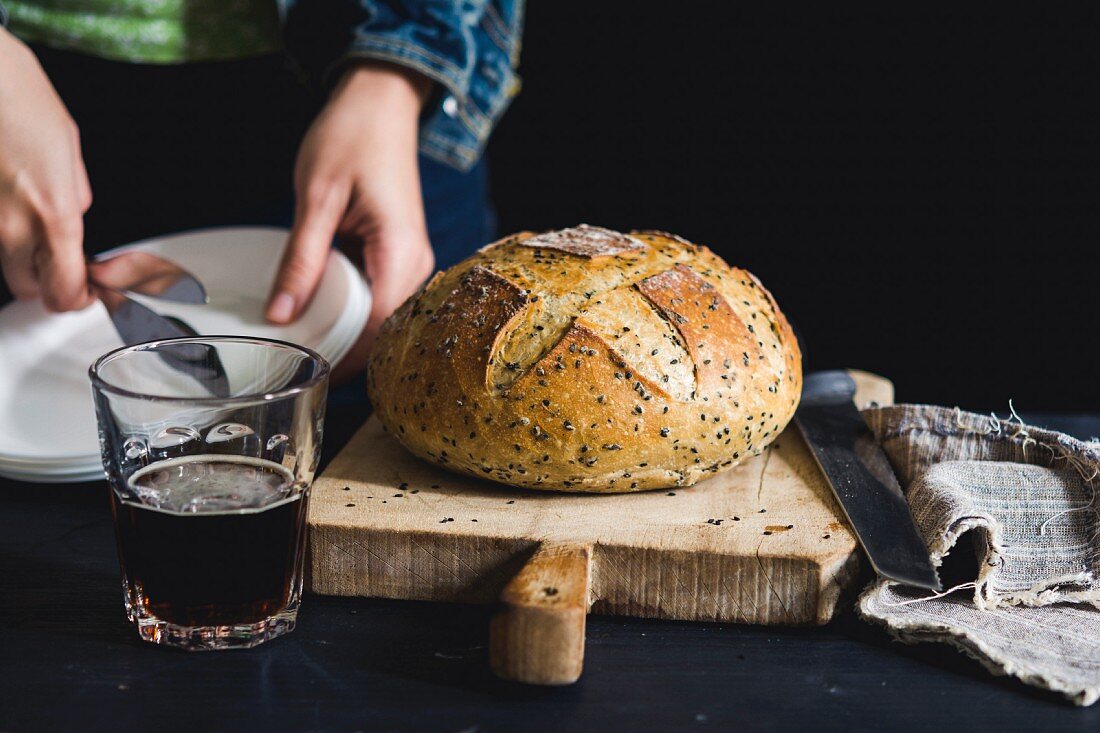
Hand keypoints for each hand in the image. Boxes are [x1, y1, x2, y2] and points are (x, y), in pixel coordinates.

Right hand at [0, 27, 92, 310]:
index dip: (80, 298)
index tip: (88, 290)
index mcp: (56, 215)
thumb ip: (74, 196)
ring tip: (36, 236)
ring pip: (6, 267)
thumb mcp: (69, 152)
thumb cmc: (20, 100)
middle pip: (32, 289)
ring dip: (23, 262)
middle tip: (61, 268)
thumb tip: (74, 219)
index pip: (67, 289)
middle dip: (49, 285)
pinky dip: (2, 234)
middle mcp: (13, 226)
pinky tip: (11, 205)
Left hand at [267, 62, 434, 380]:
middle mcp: (416, 265)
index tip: (304, 371)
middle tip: (293, 364)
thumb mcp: (317, 197)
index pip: (378, 328)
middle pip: (384, 332)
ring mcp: (411, 264)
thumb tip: (282, 314)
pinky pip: (377, 299)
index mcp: (400, 252)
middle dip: (342, 352)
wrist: (380, 104)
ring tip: (301, 341)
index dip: (345, 357)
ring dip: (345, 332)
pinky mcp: (398, 259)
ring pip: (381, 320)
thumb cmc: (353, 137)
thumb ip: (301, 260)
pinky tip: (318, 311)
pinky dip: (349, 310)